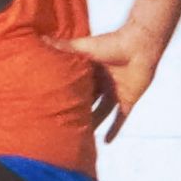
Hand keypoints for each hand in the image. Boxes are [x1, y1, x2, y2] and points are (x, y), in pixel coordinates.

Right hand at [49, 22, 167, 142]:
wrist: (140, 45)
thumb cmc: (112, 43)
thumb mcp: (83, 47)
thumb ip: (63, 47)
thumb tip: (40, 39)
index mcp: (90, 71)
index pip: (74, 86)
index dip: (64, 95)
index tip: (48, 107)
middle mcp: (102, 82)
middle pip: (87, 101)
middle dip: (76, 112)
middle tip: (60, 126)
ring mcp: (115, 91)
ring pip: (101, 112)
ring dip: (92, 124)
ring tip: (78, 139)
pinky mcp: (128, 99)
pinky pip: (120, 118)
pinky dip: (114, 129)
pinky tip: (106, 142)